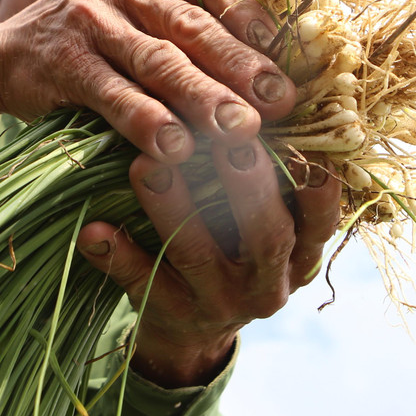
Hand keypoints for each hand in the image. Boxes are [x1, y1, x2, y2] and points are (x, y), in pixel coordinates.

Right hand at [0, 0, 293, 160]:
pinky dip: (145, 120)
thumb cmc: (88, 46)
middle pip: (191, 26)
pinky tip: (174, 148)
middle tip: (281, 102)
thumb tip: (270, 69)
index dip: (253, 23)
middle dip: (241, 66)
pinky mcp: (61, 59)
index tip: (290, 61)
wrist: (0, 58)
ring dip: (204, 97)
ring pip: (158, 60)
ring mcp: (87, 17)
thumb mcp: (134, 19)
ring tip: (242, 129)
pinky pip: (112, 93)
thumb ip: (184, 28)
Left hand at [76, 146, 342, 387]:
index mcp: (302, 251)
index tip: (304, 145)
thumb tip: (276, 89)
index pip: (321, 217)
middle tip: (225, 137)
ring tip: (144, 165)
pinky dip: (119, 257)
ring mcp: (221, 303)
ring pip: (198, 254)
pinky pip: (143, 285)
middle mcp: (270, 282)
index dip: (318, 186)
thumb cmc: (238, 244)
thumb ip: (277, 171)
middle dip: (247, 183)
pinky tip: (94, 230)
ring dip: (173, 207)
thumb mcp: (272, 218)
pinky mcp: (173, 317)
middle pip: (267, 234)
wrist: (194, 326)